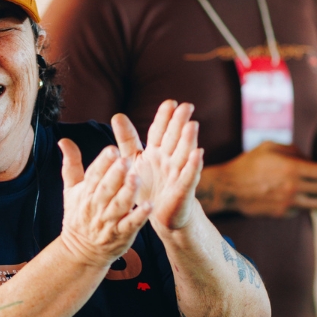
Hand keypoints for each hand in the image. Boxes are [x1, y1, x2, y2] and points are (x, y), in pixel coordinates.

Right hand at [58, 140, 151, 267]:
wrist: (81, 251)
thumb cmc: (79, 216)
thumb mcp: (71, 190)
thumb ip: (71, 164)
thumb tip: (64, 140)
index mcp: (86, 193)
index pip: (93, 175)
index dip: (102, 163)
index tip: (112, 150)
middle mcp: (97, 206)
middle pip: (106, 189)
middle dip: (115, 174)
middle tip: (126, 159)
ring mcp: (109, 222)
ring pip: (119, 205)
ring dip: (128, 192)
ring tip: (136, 178)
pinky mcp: (122, 234)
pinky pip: (131, 224)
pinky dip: (139, 216)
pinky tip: (149, 205)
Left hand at [111, 100, 203, 230]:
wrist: (157, 213)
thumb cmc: (147, 184)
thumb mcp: (134, 160)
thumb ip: (127, 139)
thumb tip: (117, 114)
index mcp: (156, 151)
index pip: (160, 131)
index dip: (165, 118)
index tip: (170, 103)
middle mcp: (169, 159)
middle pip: (174, 138)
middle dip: (179, 123)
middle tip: (186, 106)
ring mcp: (177, 173)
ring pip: (183, 154)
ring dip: (188, 140)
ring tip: (192, 125)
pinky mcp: (182, 190)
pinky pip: (188, 177)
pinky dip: (193, 166)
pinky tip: (198, 154)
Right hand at [200, 142, 316, 217]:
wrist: (228, 188)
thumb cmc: (248, 164)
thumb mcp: (269, 146)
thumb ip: (293, 150)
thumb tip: (310, 159)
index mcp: (292, 168)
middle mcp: (294, 187)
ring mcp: (289, 202)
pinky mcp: (283, 213)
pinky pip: (303, 209)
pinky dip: (307, 205)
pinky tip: (303, 199)